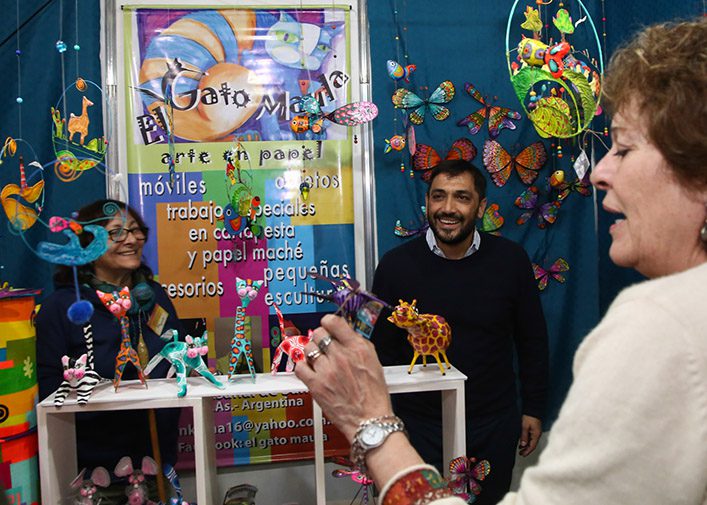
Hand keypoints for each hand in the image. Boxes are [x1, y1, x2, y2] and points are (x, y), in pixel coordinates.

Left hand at [294, 314, 393, 441]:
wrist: (369, 420)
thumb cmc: (374, 395)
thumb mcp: (374, 361)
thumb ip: (356, 344)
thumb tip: (342, 333)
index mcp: (357, 348)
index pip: (334, 322)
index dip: (328, 322)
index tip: (328, 326)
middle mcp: (341, 357)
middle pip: (318, 333)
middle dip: (320, 338)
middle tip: (324, 346)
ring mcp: (327, 371)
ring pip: (308, 348)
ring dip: (312, 352)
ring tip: (319, 360)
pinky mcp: (316, 385)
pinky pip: (300, 367)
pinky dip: (303, 366)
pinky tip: (310, 370)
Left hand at [518, 415, 541, 456]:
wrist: (533, 408)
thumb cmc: (529, 416)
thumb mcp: (525, 426)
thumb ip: (524, 436)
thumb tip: (523, 445)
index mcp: (536, 434)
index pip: (532, 446)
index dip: (527, 451)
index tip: (522, 455)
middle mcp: (537, 434)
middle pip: (532, 445)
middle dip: (526, 450)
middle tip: (520, 453)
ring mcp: (536, 432)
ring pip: (531, 442)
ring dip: (526, 446)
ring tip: (520, 449)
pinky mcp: (534, 429)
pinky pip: (531, 438)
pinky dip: (527, 441)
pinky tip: (522, 442)